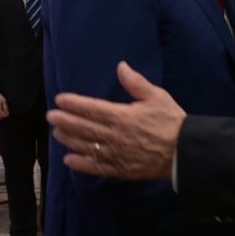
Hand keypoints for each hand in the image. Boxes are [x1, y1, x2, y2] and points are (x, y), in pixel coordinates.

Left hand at [48, 61, 185, 179]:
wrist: (183, 151)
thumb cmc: (171, 121)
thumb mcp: (156, 96)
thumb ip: (136, 83)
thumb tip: (121, 66)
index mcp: (122, 116)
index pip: (92, 108)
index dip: (74, 103)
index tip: (60, 99)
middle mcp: (114, 136)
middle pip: (84, 127)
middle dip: (65, 121)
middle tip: (51, 116)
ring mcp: (115, 154)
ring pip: (86, 146)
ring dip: (69, 139)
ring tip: (57, 134)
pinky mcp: (119, 169)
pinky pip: (96, 167)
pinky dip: (81, 164)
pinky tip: (69, 159)